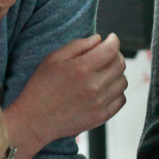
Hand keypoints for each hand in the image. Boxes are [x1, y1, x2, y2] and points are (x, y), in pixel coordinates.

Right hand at [10, 34, 127, 149]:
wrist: (36, 119)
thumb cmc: (41, 86)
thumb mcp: (53, 59)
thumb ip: (77, 45)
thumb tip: (99, 39)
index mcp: (81, 68)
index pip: (111, 49)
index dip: (114, 40)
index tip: (111, 38)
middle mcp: (94, 86)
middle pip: (120, 64)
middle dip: (116, 55)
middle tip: (107, 54)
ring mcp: (99, 103)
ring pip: (122, 81)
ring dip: (117, 73)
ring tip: (105, 72)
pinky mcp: (101, 116)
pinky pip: (121, 99)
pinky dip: (117, 91)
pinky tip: (105, 88)